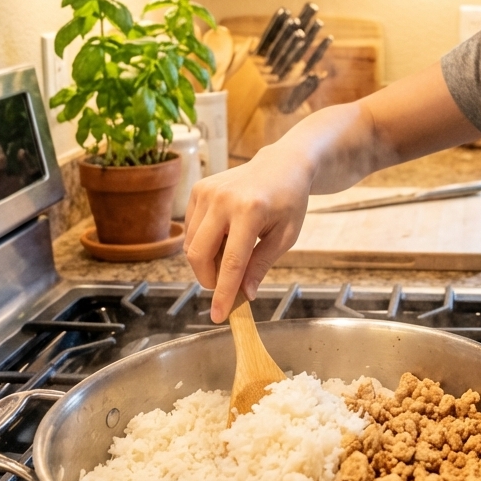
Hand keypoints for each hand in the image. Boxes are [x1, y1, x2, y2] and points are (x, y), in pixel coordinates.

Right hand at [184, 142, 314, 322]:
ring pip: (191, 245)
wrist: (283, 164)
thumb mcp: (286, 236)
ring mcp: (207, 192)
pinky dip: (203, 242)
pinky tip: (225, 235)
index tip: (218, 316)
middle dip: (210, 279)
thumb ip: (262, 265)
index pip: (232, 262)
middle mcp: (223, 200)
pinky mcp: (198, 189)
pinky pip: (190, 229)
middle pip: (200, 255)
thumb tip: (244, 295)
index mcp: (250, 211)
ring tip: (233, 253)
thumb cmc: (289, 201)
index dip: (224, 293)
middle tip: (227, 286)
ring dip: (207, 261)